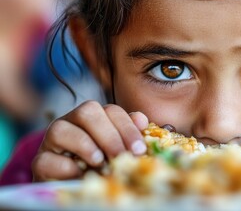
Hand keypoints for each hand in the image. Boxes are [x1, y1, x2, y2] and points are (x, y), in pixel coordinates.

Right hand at [32, 101, 148, 180]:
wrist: (73, 187)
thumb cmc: (101, 166)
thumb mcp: (119, 151)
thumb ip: (129, 135)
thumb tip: (142, 121)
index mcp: (94, 117)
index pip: (111, 110)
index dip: (127, 127)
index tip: (139, 149)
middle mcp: (71, 122)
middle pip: (87, 111)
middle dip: (109, 135)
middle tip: (122, 157)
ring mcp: (52, 141)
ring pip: (60, 129)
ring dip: (85, 146)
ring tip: (101, 163)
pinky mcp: (40, 162)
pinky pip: (48, 159)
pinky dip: (67, 167)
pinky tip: (82, 175)